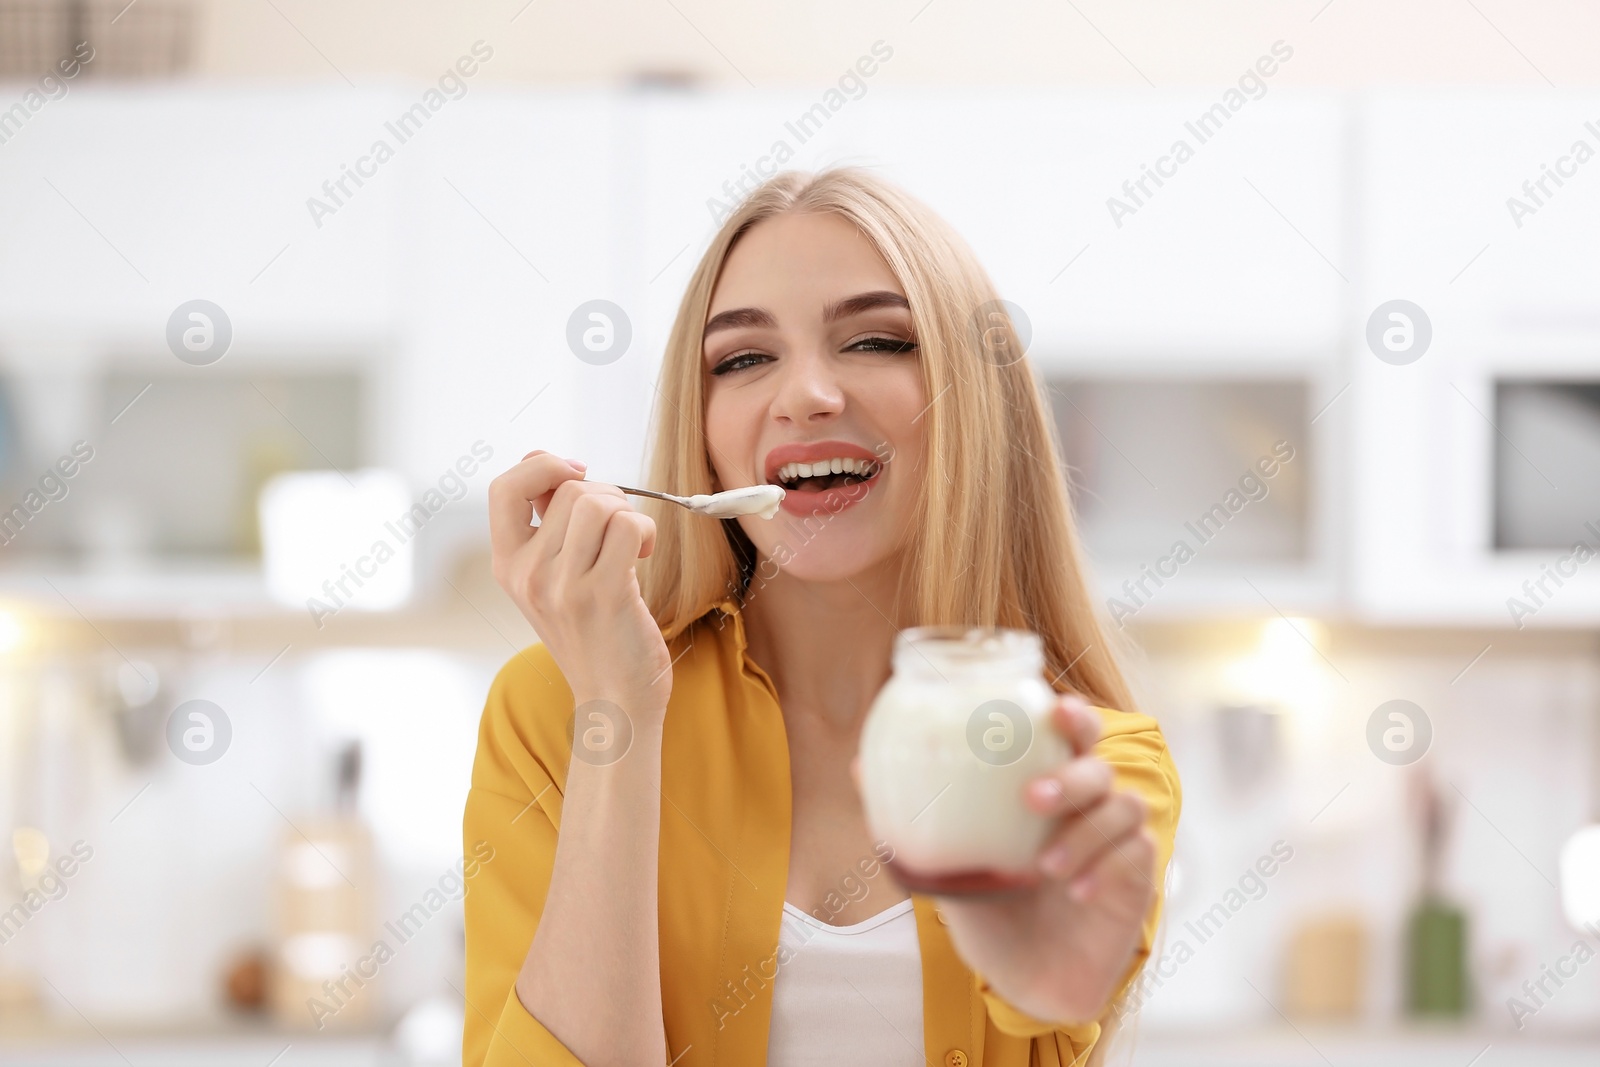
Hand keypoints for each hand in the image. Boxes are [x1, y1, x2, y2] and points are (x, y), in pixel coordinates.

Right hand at [488, 450, 672, 720]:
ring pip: (598, 501)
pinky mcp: (603, 594)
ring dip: (627, 512)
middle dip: (606, 494)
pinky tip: (644, 555)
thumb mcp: (552, 582)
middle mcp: (528, 574)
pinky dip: (646, 531)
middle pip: (569, 489)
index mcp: (509, 566)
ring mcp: (563, 586)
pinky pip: (628, 526)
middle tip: (620, 528)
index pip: (504, 488)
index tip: (575, 471)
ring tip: (633, 544)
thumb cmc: (594, 636)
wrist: (615, 701)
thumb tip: (554, 466)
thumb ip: (548, 527)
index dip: (541, 465)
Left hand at [934, 694, 1156, 1024]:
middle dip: (1074, 770)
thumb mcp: (946, 869)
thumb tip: (858, 766)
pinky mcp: (1136, 879)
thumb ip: (912, 821)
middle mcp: (1086, 806)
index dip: (1071, 714)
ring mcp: (1116, 840)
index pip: (1069, 734)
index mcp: (1047, 788)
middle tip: (1034, 797)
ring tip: (1044, 865)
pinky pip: (1133, 854)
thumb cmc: (991, 912)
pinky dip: (1103, 866)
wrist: (1026, 980)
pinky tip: (1074, 890)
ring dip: (1084, 830)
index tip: (1053, 709)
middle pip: (1099, 762)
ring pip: (1122, 805)